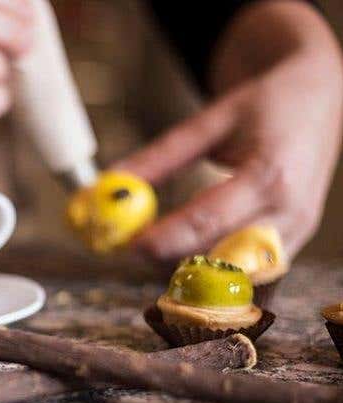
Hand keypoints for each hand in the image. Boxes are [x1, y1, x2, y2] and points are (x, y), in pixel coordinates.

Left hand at [114, 1, 342, 260]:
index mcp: (271, 174)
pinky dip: (213, 267)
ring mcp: (297, 233)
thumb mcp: (211, 120)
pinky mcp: (292, 244)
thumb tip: (113, 181)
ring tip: (154, 248)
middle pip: (222, 257)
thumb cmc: (267, 104)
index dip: (165, 236)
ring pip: (234, 272)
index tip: (129, 244)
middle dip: (174, 260)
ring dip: (191, 267)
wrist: (322, 97)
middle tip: (133, 250)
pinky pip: (248, 271)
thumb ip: (162, 155)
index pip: (209, 219)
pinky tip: (185, 255)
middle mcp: (291, 212)